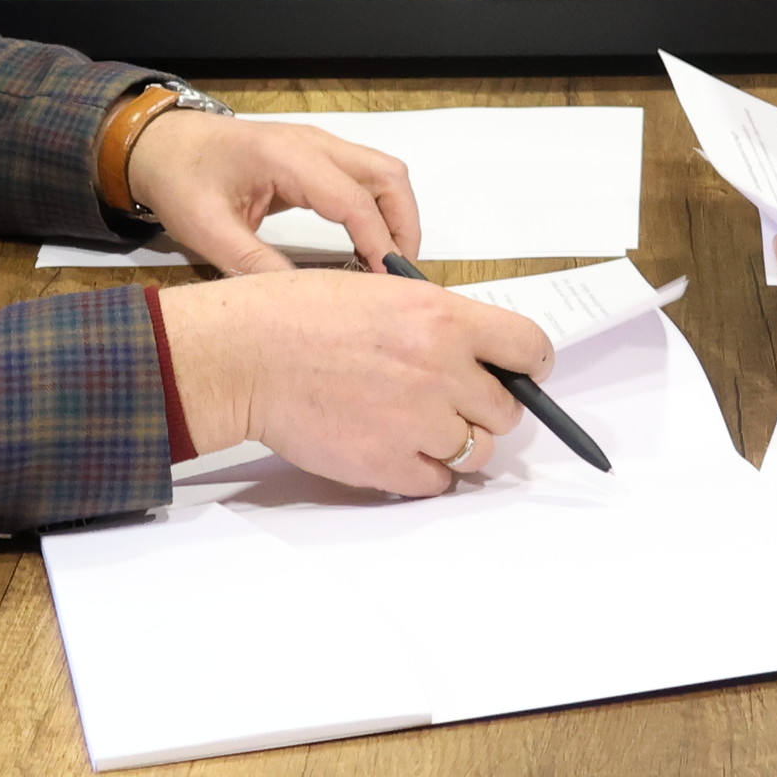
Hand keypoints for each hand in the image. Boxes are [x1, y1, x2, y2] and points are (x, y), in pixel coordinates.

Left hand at [127, 112, 422, 272]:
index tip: (390, 282)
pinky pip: (366, 178)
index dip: (379, 242)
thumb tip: (303, 301)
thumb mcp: (208, 231)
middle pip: (386, 176)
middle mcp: (312, 143)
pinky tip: (369, 246)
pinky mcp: (316, 156)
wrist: (161, 144)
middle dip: (403, 226)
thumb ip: (255, 264)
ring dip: (396, 216)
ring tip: (389, 264)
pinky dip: (379, 209)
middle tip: (398, 275)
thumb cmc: (180, 180)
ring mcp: (318, 145)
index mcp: (285, 157)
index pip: (353, 200)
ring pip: (383, 173)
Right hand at [156, 270, 547, 495]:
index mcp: (444, 319)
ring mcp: (418, 422)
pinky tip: (395, 449)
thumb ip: (438, 324)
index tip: (523, 374)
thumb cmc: (300, 315)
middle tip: (452, 402)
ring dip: (457, 444)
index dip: (529, 366)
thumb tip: (475, 354)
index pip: (529, 348)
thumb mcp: (386, 293)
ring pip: (477, 451)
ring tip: (419, 428)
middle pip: (506, 410)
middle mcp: (442, 370)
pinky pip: (437, 482)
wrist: (247, 354)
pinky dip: (423, 472)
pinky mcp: (390, 464)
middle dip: (485, 408)